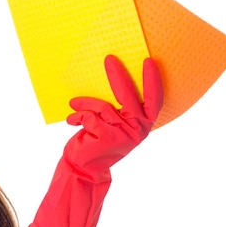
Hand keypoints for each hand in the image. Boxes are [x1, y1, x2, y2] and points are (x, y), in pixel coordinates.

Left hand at [63, 54, 163, 181]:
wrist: (83, 167)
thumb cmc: (97, 140)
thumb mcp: (111, 123)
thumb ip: (117, 108)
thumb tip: (111, 78)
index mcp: (143, 124)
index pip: (154, 100)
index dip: (153, 81)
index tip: (149, 61)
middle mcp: (138, 130)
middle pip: (130, 97)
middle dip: (118, 76)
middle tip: (109, 59)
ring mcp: (124, 135)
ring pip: (103, 107)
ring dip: (85, 103)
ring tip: (74, 103)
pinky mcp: (108, 138)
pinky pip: (90, 116)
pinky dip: (77, 116)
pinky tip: (71, 120)